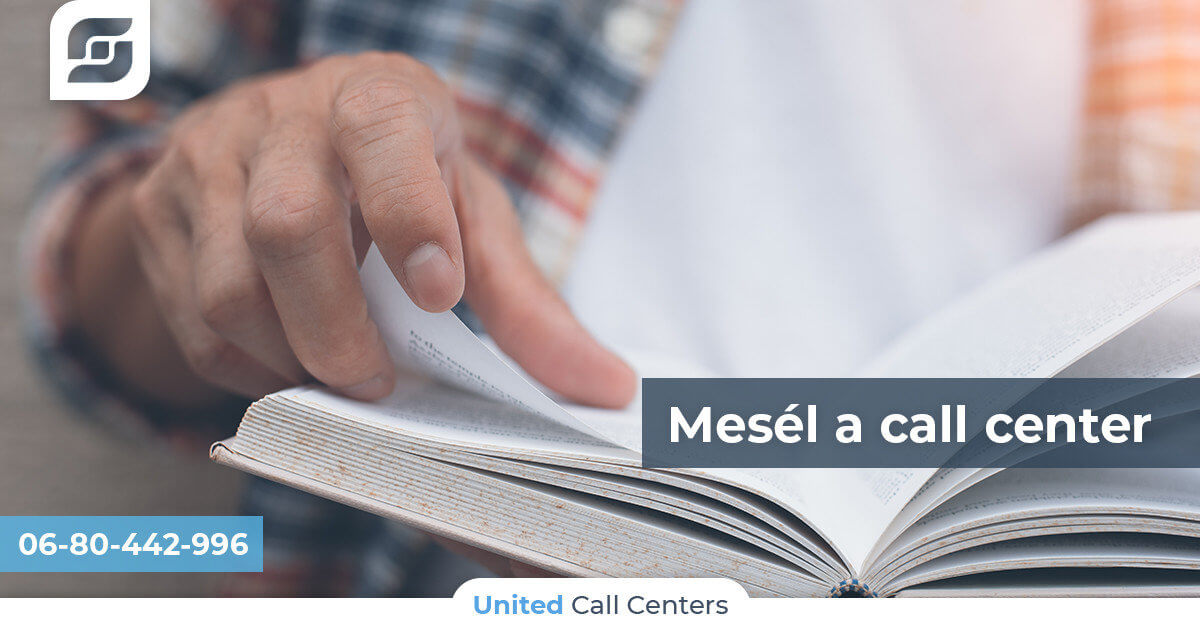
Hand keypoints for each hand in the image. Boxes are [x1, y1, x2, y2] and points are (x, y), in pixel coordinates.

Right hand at [126, 52, 634, 406]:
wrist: (285, 142)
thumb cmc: (401, 180)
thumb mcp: (470, 216)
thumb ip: (527, 300)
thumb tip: (604, 389)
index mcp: (377, 100)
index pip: (381, 134)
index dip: (408, 216)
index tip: (437, 293)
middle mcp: (282, 116)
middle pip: (288, 223)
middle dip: (339, 329)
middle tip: (377, 377)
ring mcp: (208, 158)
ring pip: (227, 285)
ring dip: (291, 356)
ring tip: (338, 369)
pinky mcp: (160, 208)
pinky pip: (190, 319)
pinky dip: (247, 366)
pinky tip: (288, 360)